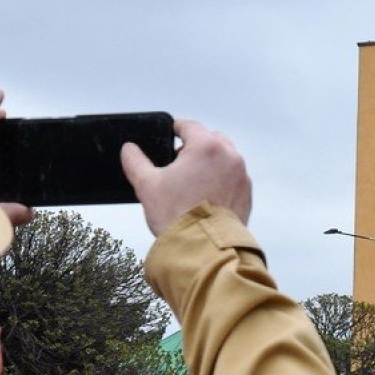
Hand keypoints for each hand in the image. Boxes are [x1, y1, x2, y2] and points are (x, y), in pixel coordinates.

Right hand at [121, 119, 250, 235]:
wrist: (204, 249)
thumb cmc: (179, 218)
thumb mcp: (147, 186)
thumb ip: (135, 161)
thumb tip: (129, 150)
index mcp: (206, 146)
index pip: (189, 126)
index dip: (175, 128)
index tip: (170, 133)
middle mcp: (229, 156)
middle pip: (210, 139)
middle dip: (195, 146)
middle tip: (179, 162)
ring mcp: (240, 176)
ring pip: (224, 158)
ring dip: (210, 163)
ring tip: (193, 180)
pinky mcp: (246, 194)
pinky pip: (233, 179)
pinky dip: (221, 181)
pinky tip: (206, 195)